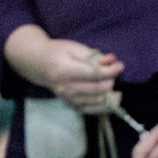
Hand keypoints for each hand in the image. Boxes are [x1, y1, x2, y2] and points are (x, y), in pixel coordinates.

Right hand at [6, 29, 121, 112]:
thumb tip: (112, 61)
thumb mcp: (74, 47)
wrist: (36, 63)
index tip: (121, 65)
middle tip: (113, 72)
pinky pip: (91, 109)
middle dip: (111, 80)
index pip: (94, 74)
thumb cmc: (56, 51)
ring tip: (109, 82)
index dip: (111, 71)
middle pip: (98, 89)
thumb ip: (94, 55)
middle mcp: (65, 87)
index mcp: (64, 70)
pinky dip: (103, 104)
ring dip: (109, 92)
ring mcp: (66, 98)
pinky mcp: (69, 104)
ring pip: (97, 101)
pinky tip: (108, 96)